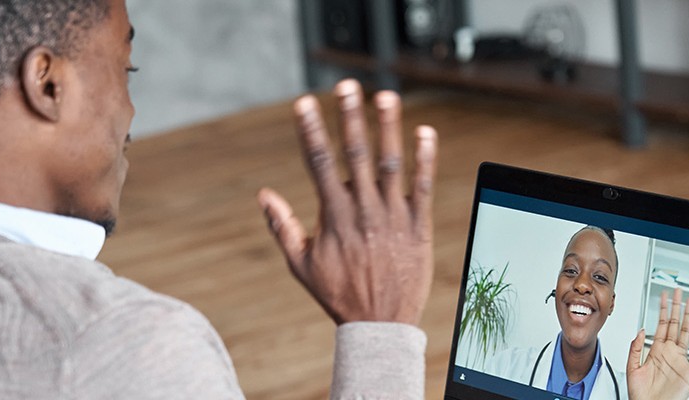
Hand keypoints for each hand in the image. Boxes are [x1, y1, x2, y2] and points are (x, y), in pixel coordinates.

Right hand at [257, 79, 437, 325]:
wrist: (380, 325)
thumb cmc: (339, 294)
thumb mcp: (301, 264)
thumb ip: (282, 226)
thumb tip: (263, 194)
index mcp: (334, 217)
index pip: (318, 164)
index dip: (311, 131)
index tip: (305, 103)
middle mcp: (364, 212)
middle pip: (356, 155)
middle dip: (350, 117)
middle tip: (348, 86)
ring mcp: (393, 217)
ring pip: (391, 165)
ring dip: (388, 129)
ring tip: (386, 96)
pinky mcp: (418, 226)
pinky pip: (423, 188)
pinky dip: (425, 160)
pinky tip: (425, 132)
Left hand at [627, 288, 688, 399]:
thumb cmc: (641, 394)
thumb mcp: (632, 368)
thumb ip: (634, 348)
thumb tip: (640, 330)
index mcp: (655, 351)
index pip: (661, 325)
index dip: (663, 311)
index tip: (664, 297)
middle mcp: (669, 353)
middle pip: (675, 325)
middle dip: (677, 308)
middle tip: (678, 292)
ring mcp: (680, 360)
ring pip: (687, 334)